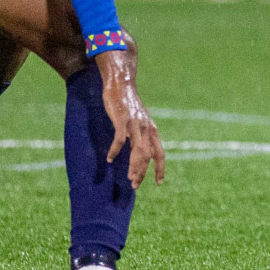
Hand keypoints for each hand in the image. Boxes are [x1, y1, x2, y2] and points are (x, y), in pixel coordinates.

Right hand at [96, 43, 165, 187]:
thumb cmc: (128, 106)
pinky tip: (109, 159)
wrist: (121, 84)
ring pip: (137, 151)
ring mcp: (135, 124)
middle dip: (143, 172)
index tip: (159, 183)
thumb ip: (142, 136)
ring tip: (129, 178)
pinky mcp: (122, 120)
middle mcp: (146, 128)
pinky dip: (115, 151)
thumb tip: (142, 154)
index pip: (160, 153)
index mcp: (152, 130)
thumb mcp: (140, 122)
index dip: (160, 169)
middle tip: (135, 185)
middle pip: (148, 156)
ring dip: (134, 167)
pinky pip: (120, 140)